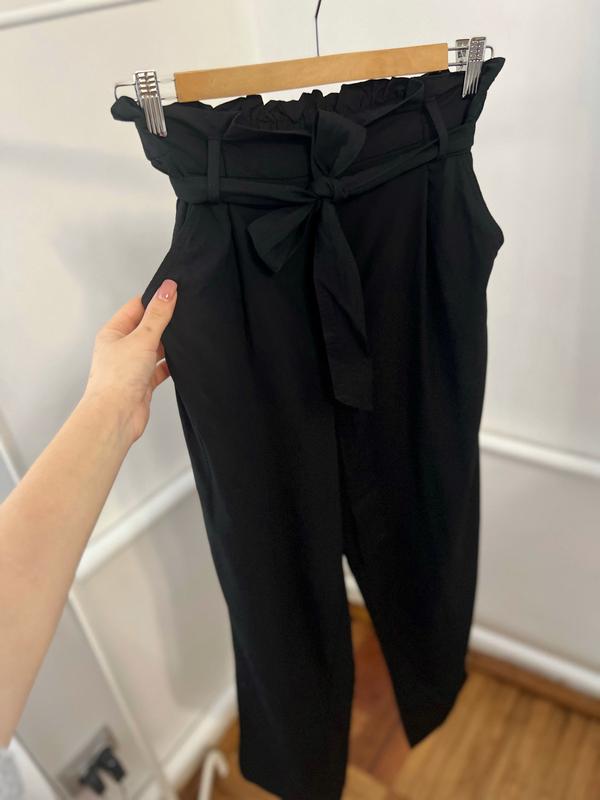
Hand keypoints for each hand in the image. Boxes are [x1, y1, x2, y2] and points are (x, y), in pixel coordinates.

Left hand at [82, 278, 177, 445]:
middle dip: (164, 323)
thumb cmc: (118, 380)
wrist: (116, 416)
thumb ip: (158, 315)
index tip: (174, 293)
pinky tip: (182, 362)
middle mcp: (121, 348)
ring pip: (155, 349)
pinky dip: (171, 365)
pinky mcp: (143, 383)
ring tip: (186, 338)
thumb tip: (168, 289)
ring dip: (168, 345)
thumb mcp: (142, 338)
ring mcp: (132, 367)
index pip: (136, 307)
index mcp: (113, 333)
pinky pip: (160, 368)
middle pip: (147, 328)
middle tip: (185, 314)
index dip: (155, 300)